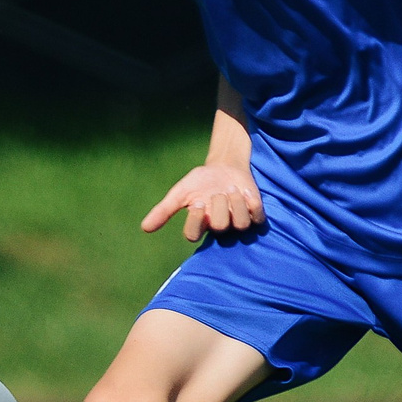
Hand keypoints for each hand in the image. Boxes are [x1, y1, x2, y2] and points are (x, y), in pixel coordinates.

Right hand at [143, 162, 264, 242]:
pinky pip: (257, 218)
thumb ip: (163, 210)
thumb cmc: (201, 181)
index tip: (198, 202)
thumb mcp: (180, 193)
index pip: (193, 235)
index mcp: (199, 224)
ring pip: (240, 225)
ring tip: (231, 189)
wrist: (225, 167)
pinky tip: (245, 192)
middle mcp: (218, 227)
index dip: (196, 220)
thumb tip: (144, 228)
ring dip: (236, 202)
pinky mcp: (254, 215)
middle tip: (218, 191)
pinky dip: (252, 204)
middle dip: (219, 204)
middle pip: (220, 227)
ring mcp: (237, 223)